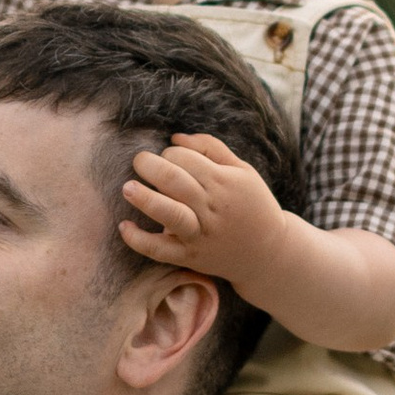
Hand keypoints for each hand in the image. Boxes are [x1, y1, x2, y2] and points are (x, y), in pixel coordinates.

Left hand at [121, 129, 285, 300]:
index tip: (167, 158)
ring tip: (127, 188)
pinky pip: (160, 250)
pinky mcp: (191, 256)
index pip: (186, 159)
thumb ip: (210, 148)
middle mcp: (211, 207)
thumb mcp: (242, 170)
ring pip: (169, 214)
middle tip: (139, 162)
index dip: (169, 153)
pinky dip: (139, 240)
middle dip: (150, 166)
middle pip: (175, 180)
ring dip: (145, 199)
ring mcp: (200, 234)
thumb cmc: (253, 205)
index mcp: (224, 181)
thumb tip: (175, 137)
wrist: (269, 253)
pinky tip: (124, 227)